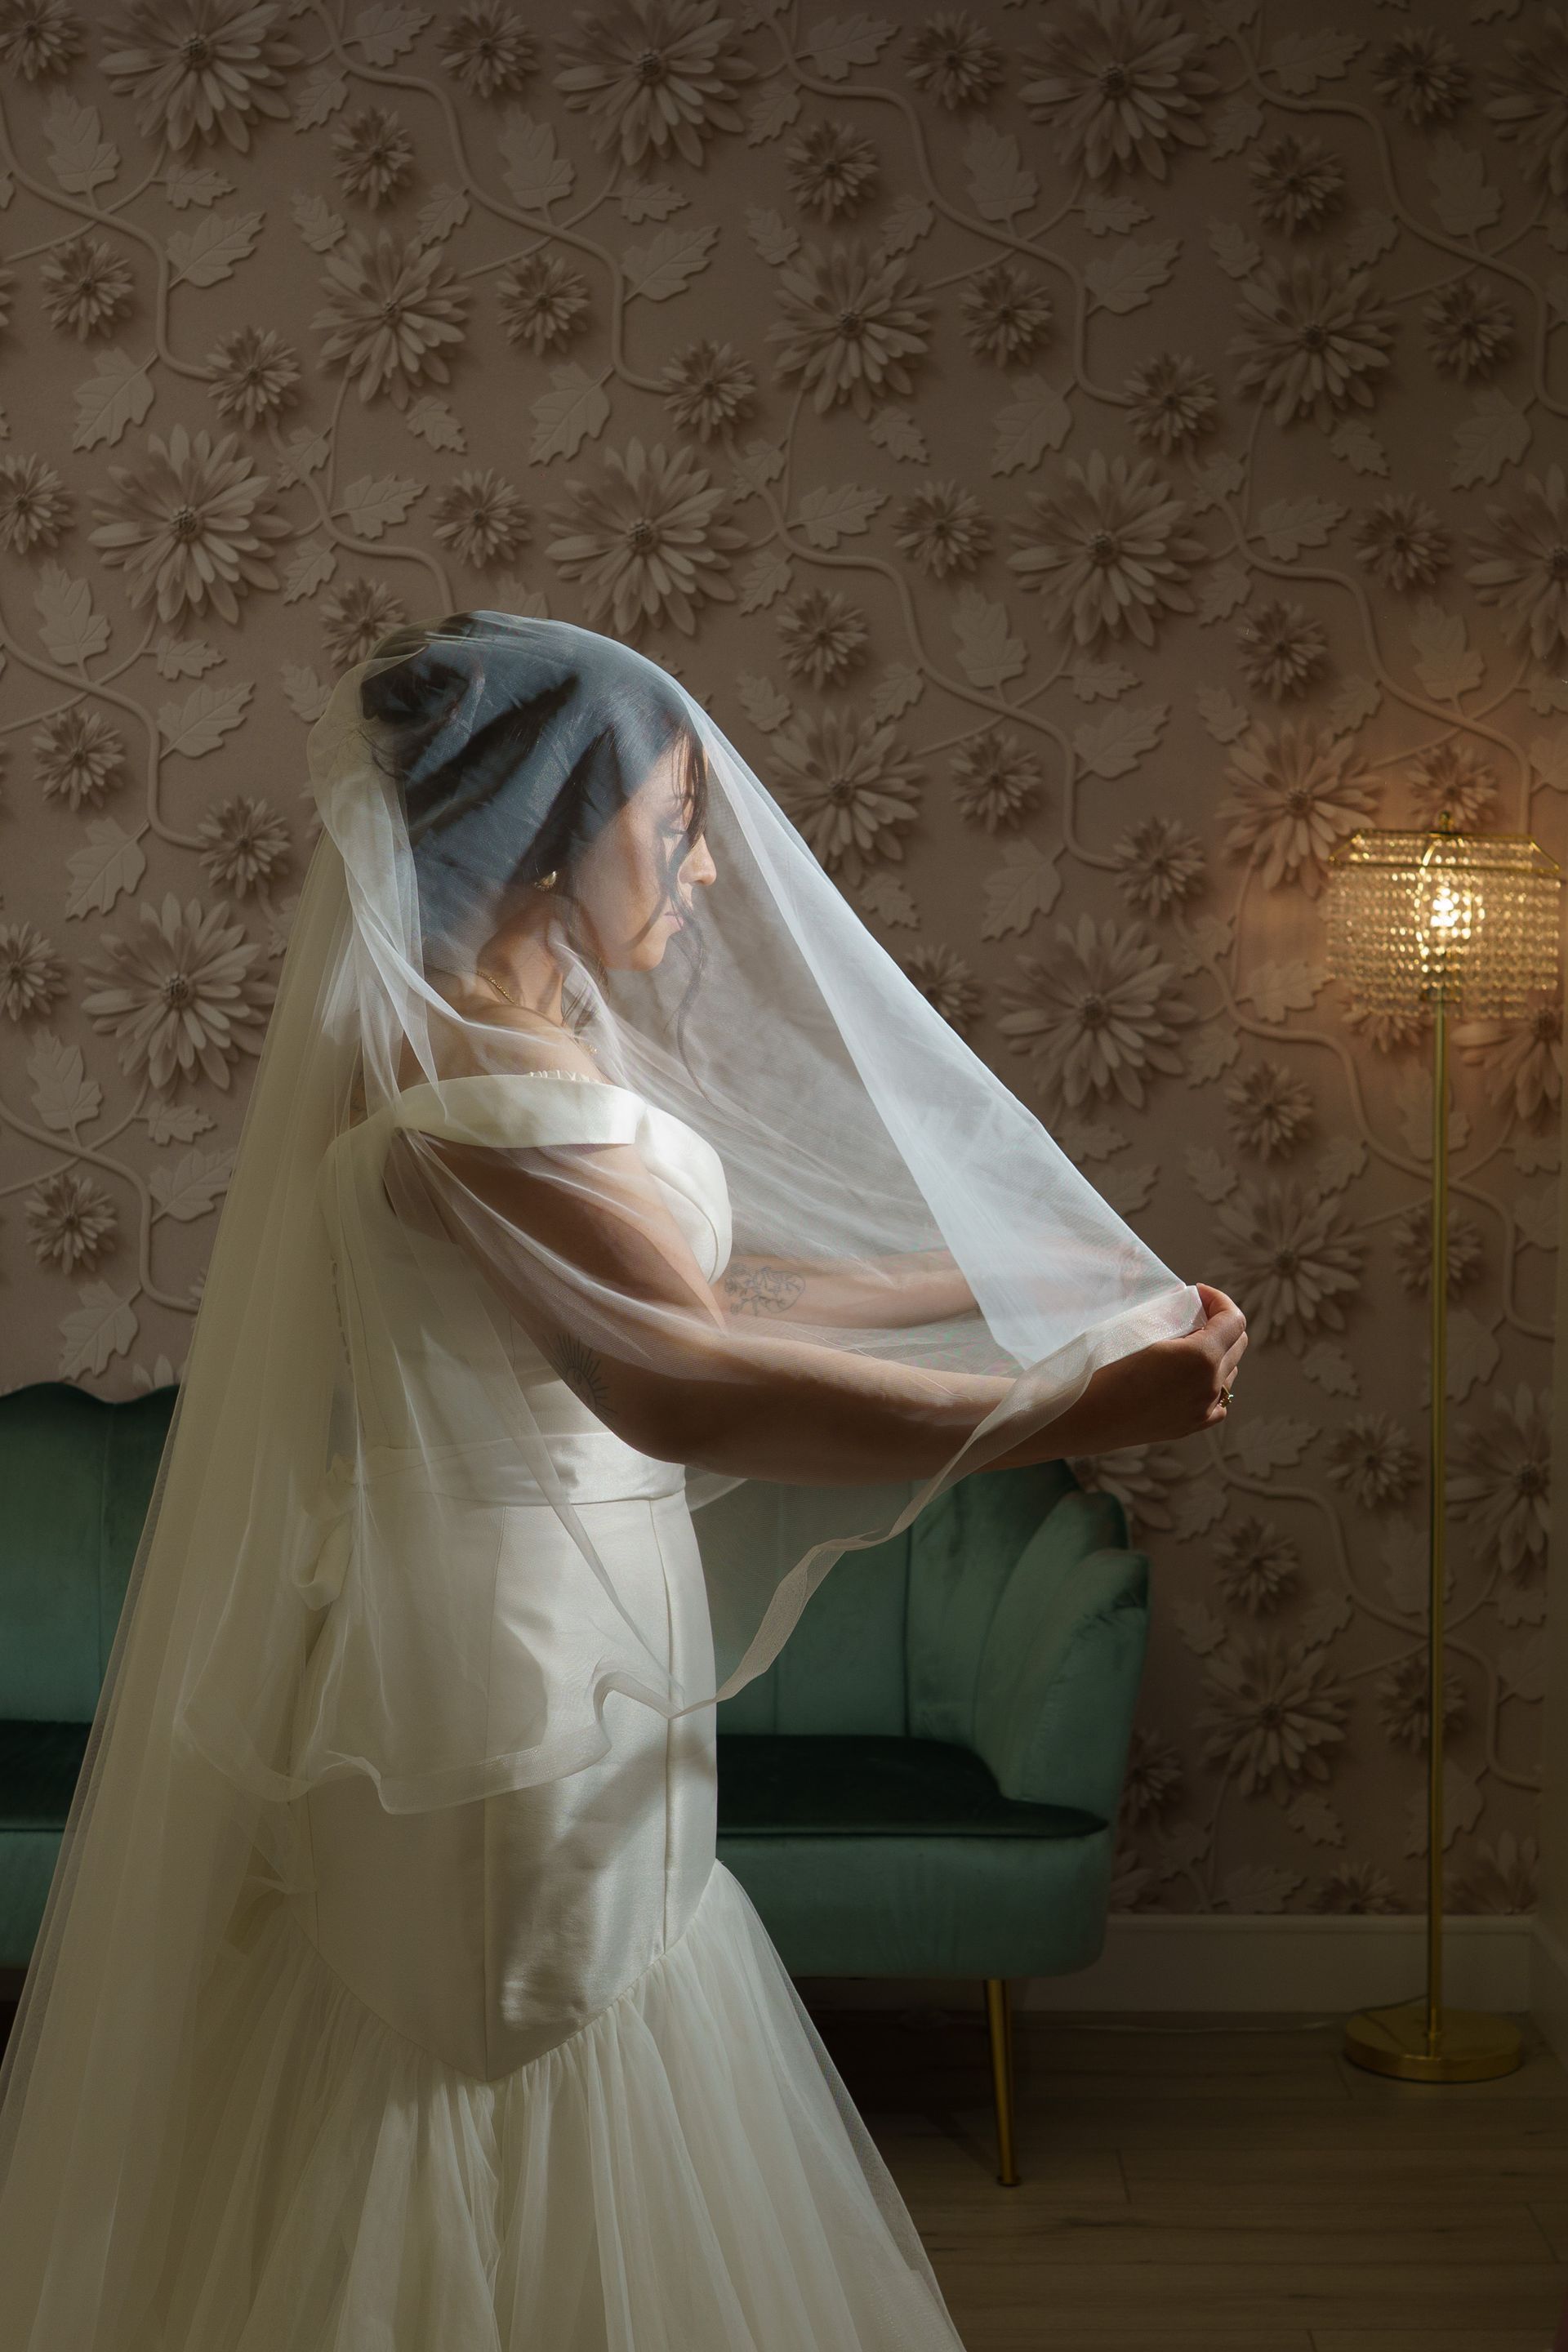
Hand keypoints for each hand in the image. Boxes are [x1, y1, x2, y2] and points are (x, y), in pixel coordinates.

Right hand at [1064, 1282, 1247, 1453]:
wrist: (1084, 1415)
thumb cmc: (1105, 1367)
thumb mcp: (1142, 1332)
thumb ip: (1176, 1321)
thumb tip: (1191, 1312)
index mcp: (1201, 1357)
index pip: (1233, 1319)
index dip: (1218, 1300)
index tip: (1198, 1293)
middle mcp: (1210, 1384)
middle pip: (1237, 1344)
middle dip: (1220, 1322)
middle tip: (1193, 1314)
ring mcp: (1204, 1408)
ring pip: (1230, 1372)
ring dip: (1217, 1352)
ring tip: (1188, 1345)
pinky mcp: (1192, 1426)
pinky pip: (1218, 1400)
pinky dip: (1212, 1383)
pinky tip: (1189, 1378)